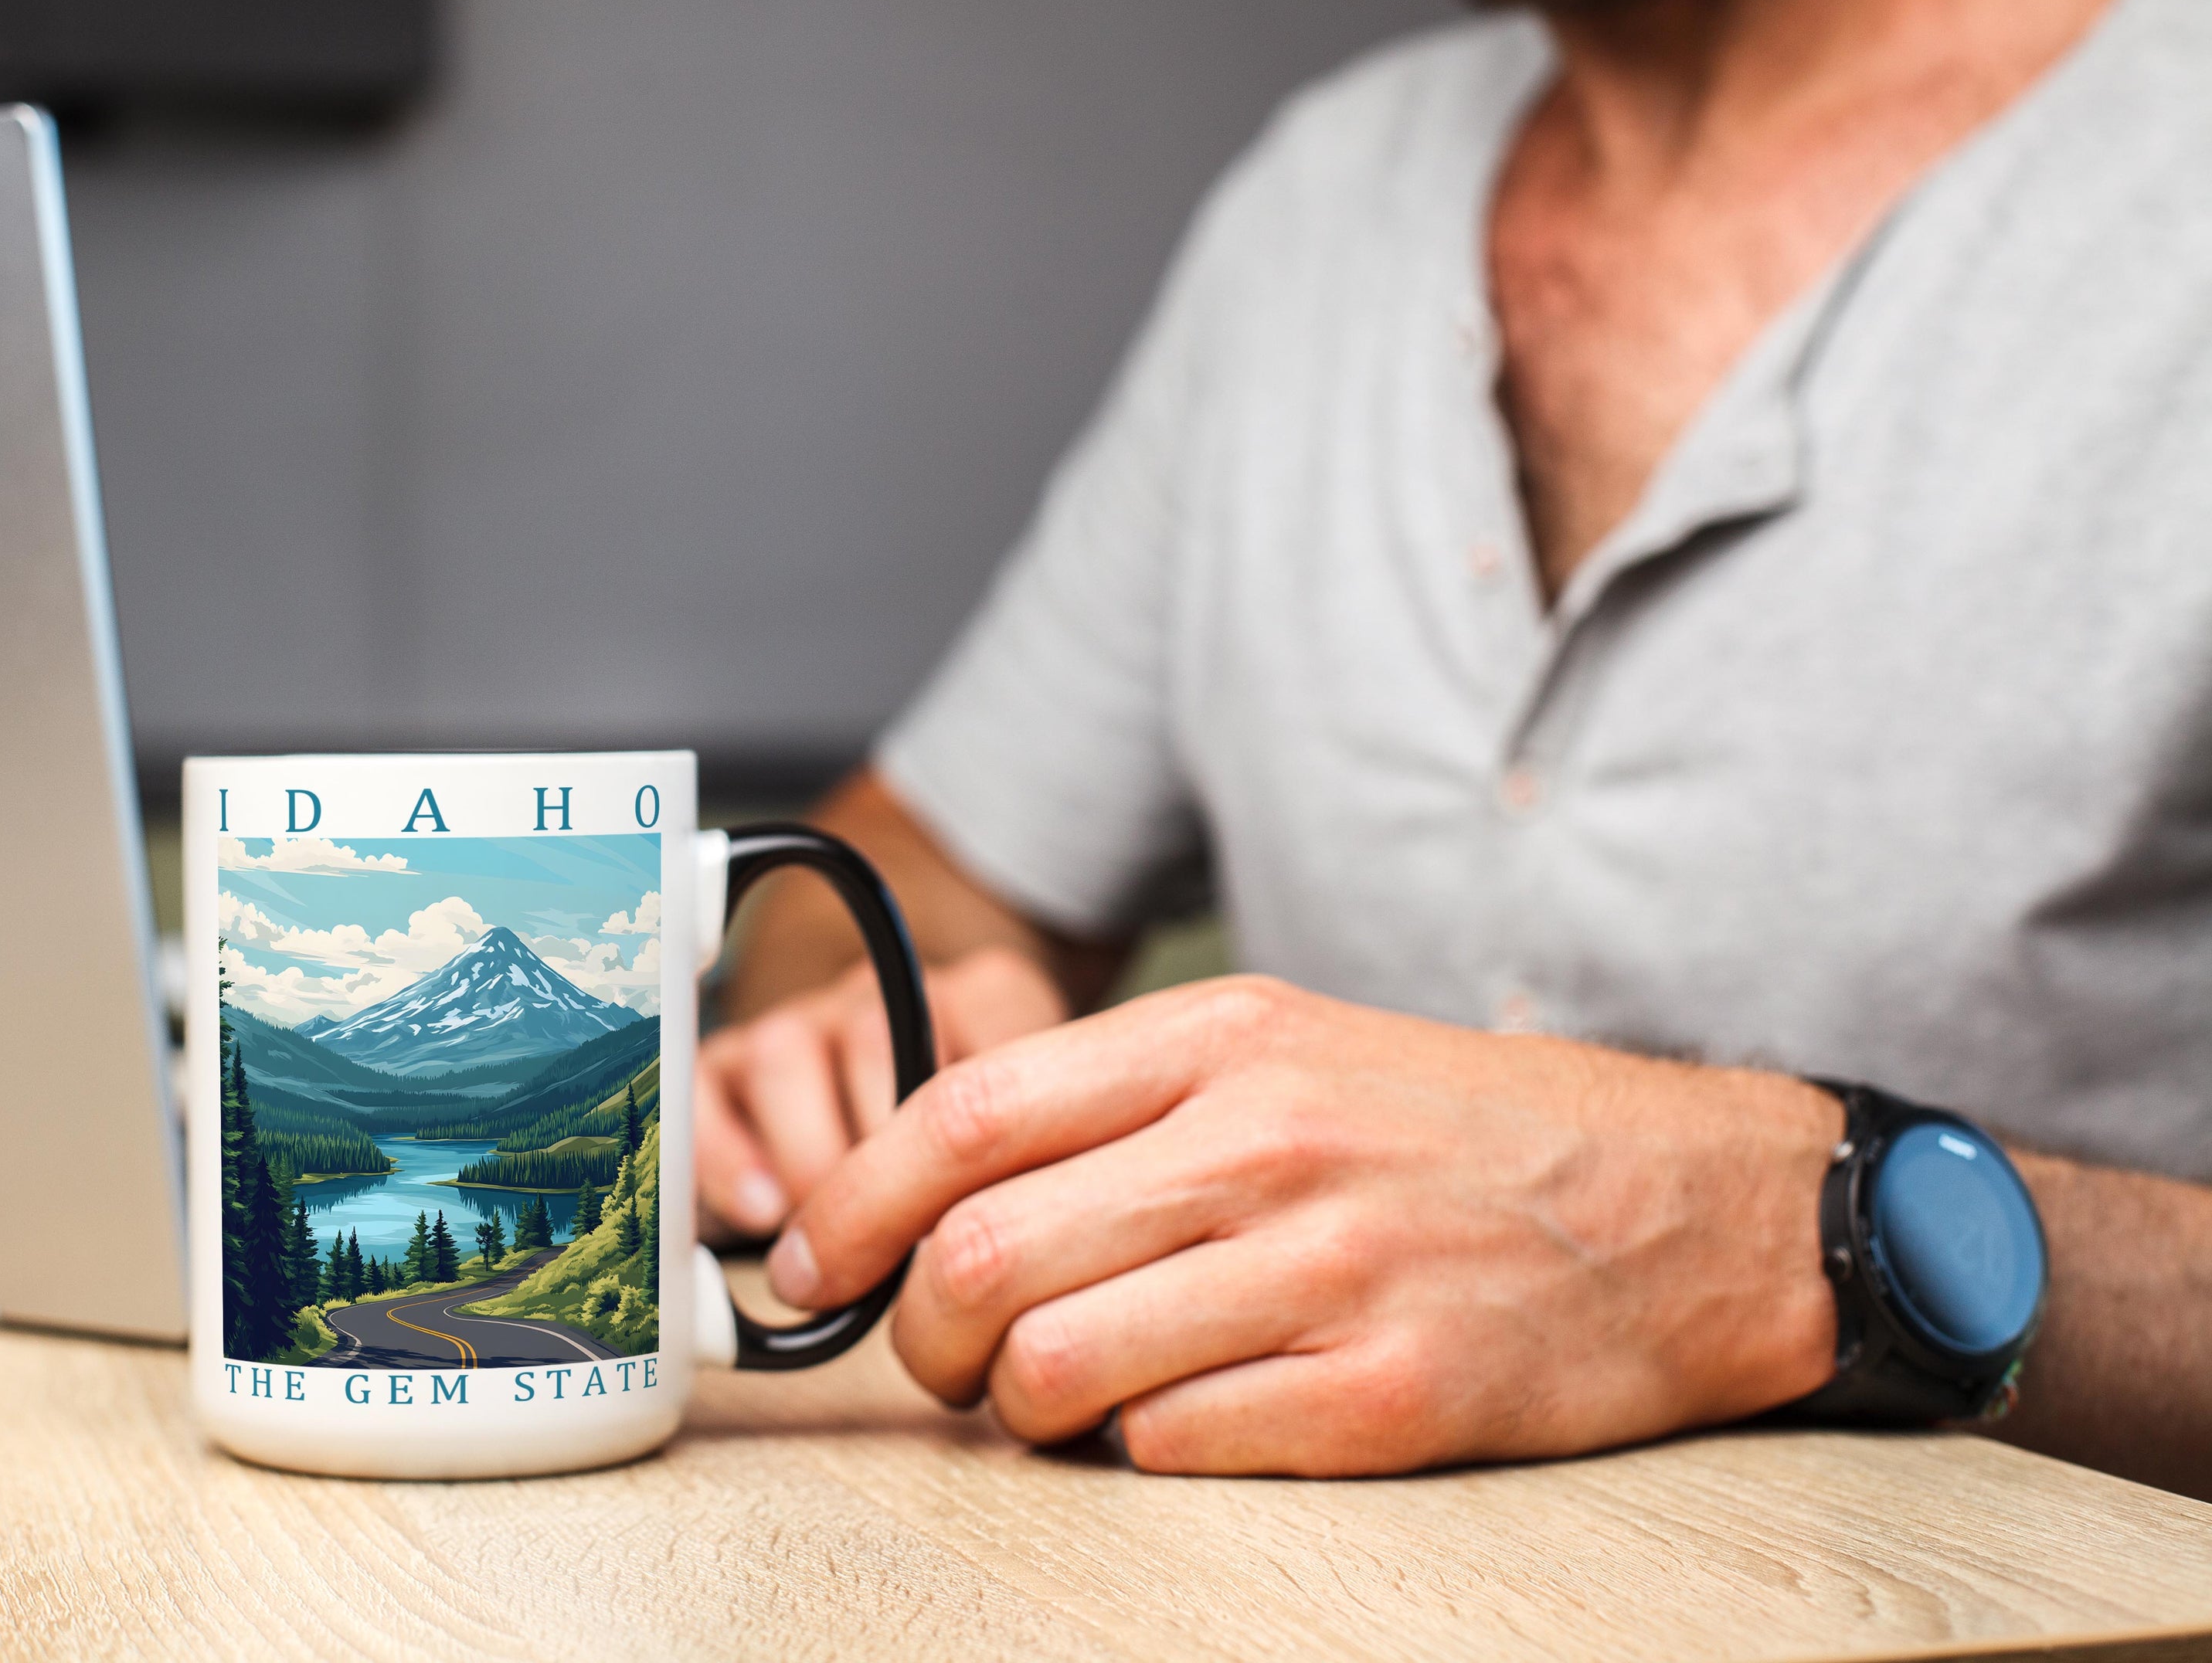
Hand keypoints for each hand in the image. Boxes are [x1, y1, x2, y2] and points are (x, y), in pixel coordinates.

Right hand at [696, 945, 1067, 1239]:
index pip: (993, 1030)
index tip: (985, 1211)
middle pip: (872, 1039)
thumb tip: (1007, 1238)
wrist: (900, 1144)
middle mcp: (883, 997)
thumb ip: (1030, 1169)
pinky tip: (764, 1213)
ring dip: (809, 1158)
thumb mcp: (1030, 1150)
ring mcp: (800, 1025)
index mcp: (977, 1000)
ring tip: (835, 1237)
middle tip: (903, 1237)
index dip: (984, 1129)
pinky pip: (703, 1092)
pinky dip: (726, 1156)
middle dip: (886, 1155)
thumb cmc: (978, 1163)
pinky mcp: (727, 1068)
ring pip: (783, 1054)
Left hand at [764, 978, 1843, 1474]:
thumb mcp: (1287, 1052)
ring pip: (1052, 1369)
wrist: (1689, 1204)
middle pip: (980, 1257)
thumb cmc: (1453, 1132)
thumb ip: (1116, 1111)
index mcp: (1223, 1042)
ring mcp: (1330, 1272)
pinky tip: (1182, 1419)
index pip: (962, 1118)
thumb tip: (934, 1200)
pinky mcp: (1389, 1396)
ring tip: (1055, 1399)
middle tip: (938, 1361)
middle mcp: (1265, 1143)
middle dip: (916, 1338)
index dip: (849, 1207)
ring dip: (1015, 1411)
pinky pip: (1170, 1449)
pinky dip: (1141, 1452)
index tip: (806, 1271)